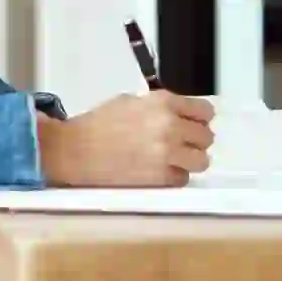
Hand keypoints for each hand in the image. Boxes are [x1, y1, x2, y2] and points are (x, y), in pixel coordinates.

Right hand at [37, 90, 215, 187]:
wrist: (75, 150)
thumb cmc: (97, 125)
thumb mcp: (129, 101)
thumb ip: (158, 107)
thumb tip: (178, 115)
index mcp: (162, 103)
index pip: (204, 111)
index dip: (201, 118)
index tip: (197, 123)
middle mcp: (170, 127)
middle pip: (206, 137)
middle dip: (195, 140)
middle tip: (182, 142)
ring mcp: (167, 154)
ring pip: (201, 160)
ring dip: (190, 159)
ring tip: (175, 159)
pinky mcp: (160, 177)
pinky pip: (183, 178)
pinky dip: (174, 176)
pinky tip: (159, 170)